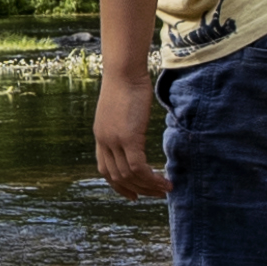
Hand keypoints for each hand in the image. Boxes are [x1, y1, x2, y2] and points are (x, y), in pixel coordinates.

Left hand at [91, 60, 168, 200]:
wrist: (124, 70)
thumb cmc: (126, 83)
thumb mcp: (122, 108)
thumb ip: (124, 123)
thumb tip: (135, 129)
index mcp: (100, 136)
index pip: (105, 170)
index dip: (119, 186)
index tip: (133, 195)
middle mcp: (104, 142)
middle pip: (117, 177)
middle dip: (138, 190)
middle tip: (156, 194)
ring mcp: (114, 141)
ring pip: (129, 176)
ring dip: (148, 187)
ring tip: (165, 189)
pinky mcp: (128, 137)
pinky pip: (138, 167)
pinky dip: (151, 178)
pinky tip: (164, 180)